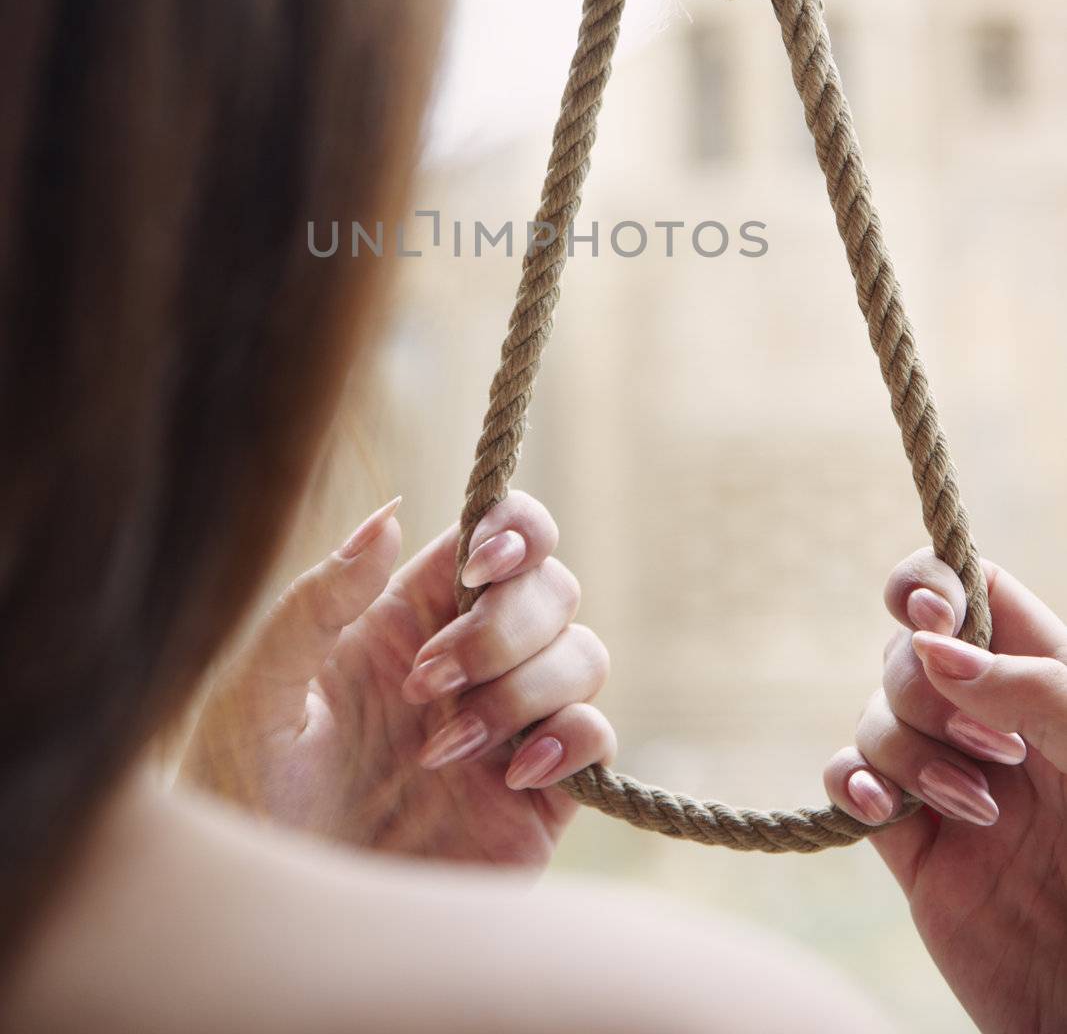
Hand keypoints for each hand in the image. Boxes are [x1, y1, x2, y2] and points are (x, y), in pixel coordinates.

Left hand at [180, 490, 614, 869]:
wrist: (279, 924)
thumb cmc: (246, 800)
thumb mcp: (258, 692)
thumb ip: (319, 601)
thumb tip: (389, 513)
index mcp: (407, 616)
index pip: (496, 537)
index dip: (511, 530)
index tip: (480, 564)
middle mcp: (469, 661)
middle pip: (551, 589)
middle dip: (503, 626)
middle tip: (428, 682)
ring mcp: (509, 725)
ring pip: (582, 654)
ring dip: (523, 687)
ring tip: (441, 751)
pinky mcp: (539, 795)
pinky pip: (597, 736)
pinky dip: (572, 740)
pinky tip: (512, 774)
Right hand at [823, 549, 1066, 1033]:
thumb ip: (1029, 686)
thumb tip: (932, 643)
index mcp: (1047, 681)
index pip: (975, 591)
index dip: (934, 583)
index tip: (930, 613)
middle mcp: (992, 722)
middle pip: (910, 653)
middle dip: (929, 690)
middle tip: (1000, 753)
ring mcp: (947, 779)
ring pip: (877, 715)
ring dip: (910, 751)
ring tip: (979, 810)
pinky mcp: (911, 842)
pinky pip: (848, 781)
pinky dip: (851, 782)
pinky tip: (880, 808)